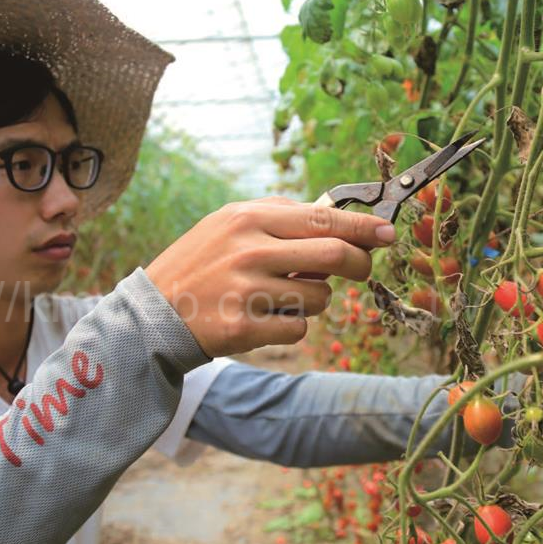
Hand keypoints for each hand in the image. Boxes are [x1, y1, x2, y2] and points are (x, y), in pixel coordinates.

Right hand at [145, 196, 395, 356]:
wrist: (154, 312)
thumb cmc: (198, 264)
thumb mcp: (227, 224)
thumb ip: (278, 215)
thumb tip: (336, 217)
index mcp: (248, 218)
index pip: (322, 218)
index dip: (363, 226)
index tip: (387, 233)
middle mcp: (249, 251)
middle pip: (333, 256)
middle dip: (359, 264)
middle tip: (360, 269)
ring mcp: (247, 291)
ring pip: (319, 298)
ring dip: (315, 299)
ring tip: (282, 296)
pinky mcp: (244, 328)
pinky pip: (299, 328)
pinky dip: (293, 324)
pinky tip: (264, 318)